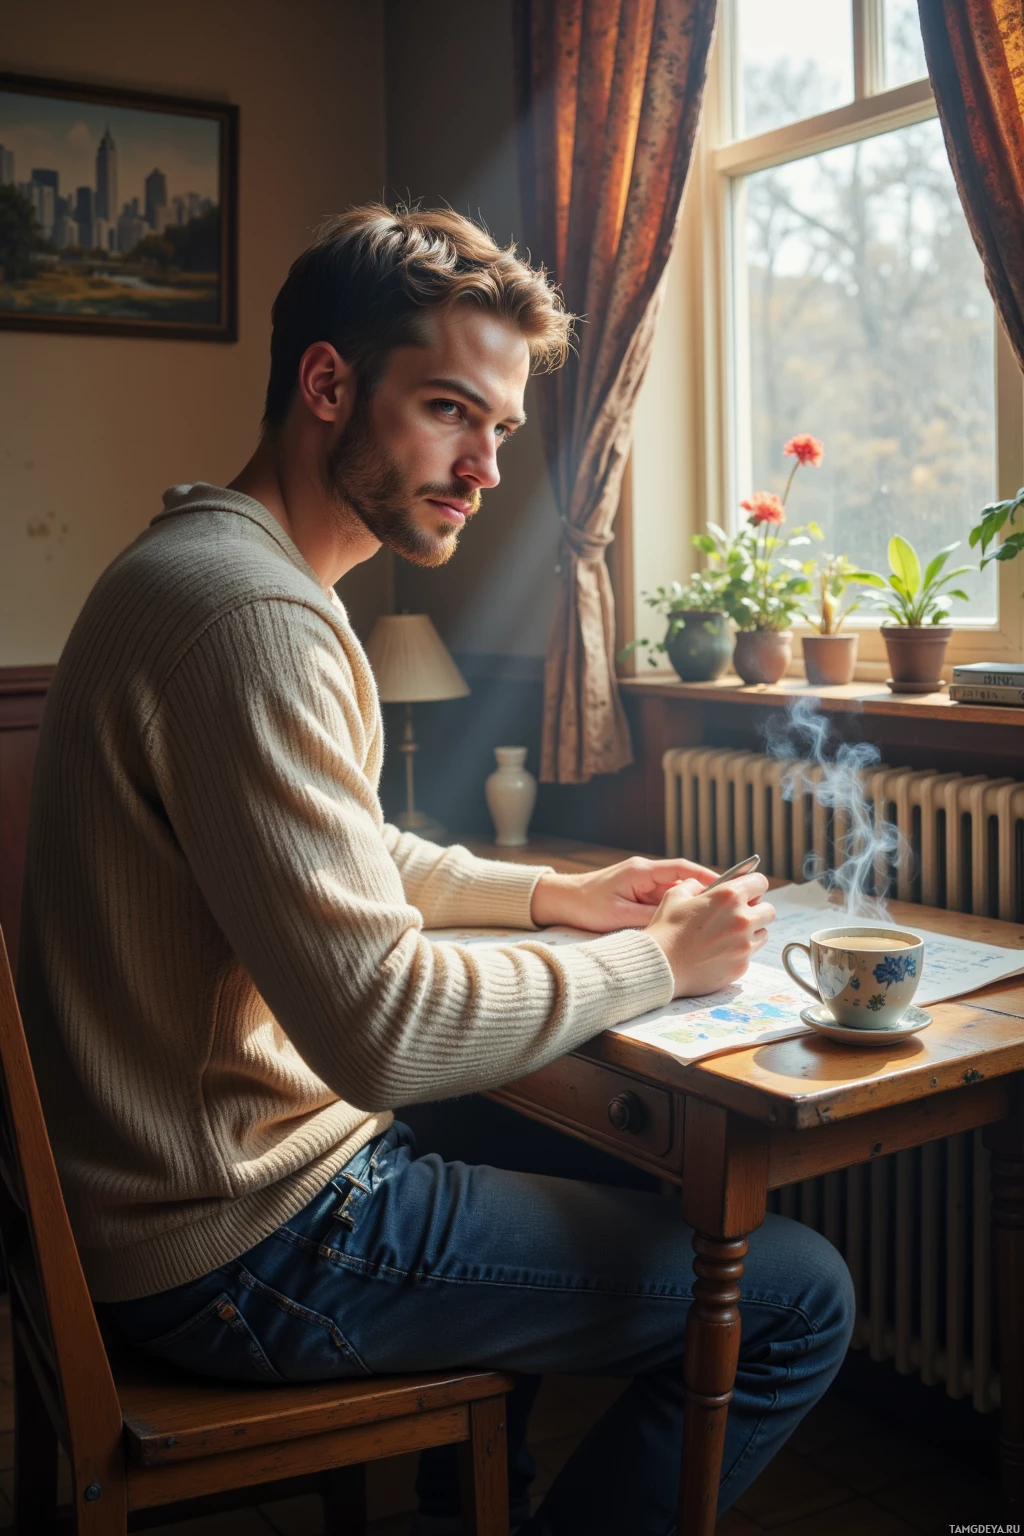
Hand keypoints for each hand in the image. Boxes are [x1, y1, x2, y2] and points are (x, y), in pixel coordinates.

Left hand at [530, 856, 718, 932]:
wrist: (561, 901)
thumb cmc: (585, 906)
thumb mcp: (618, 916)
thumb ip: (649, 918)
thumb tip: (681, 923)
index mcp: (641, 871)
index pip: (682, 869)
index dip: (708, 877)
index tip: (730, 887)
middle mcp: (645, 873)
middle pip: (685, 879)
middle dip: (709, 890)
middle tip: (735, 902)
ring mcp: (642, 883)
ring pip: (677, 891)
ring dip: (696, 901)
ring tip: (721, 915)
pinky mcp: (639, 894)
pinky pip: (666, 900)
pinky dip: (680, 909)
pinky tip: (694, 922)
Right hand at [647, 872, 774, 996]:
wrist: (660, 965)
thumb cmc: (666, 930)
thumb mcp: (676, 895)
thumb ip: (696, 885)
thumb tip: (707, 887)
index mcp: (729, 897)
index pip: (760, 883)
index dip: (752, 885)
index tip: (748, 891)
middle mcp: (742, 920)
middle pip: (769, 910)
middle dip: (757, 910)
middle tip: (739, 915)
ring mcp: (744, 945)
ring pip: (763, 934)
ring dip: (752, 932)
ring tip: (730, 935)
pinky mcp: (742, 966)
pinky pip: (750, 954)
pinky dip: (740, 952)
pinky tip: (720, 952)